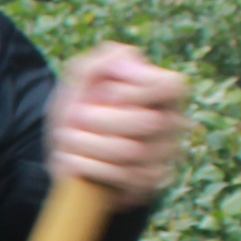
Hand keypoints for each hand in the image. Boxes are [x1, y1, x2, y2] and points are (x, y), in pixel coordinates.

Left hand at [44, 42, 190, 201]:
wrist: (68, 150)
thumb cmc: (83, 104)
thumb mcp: (84, 76)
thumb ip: (105, 58)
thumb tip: (128, 64)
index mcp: (166, 91)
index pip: (172, 87)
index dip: (136, 90)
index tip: (103, 92)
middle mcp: (174, 122)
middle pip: (148, 122)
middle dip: (100, 119)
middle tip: (74, 116)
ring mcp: (164, 155)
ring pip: (132, 151)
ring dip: (88, 143)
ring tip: (67, 137)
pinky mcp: (149, 182)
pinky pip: (124, 177)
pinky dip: (89, 166)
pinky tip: (72, 159)